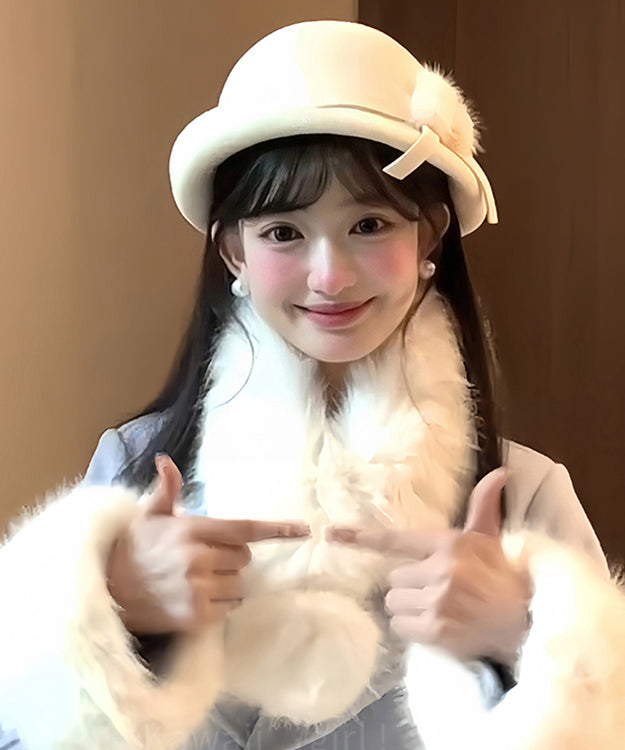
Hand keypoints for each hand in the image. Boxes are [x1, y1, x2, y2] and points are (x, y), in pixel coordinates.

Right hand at [106, 455, 309, 634]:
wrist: (109, 591)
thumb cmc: (136, 548)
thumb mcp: (150, 515)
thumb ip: (167, 489)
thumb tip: (166, 460)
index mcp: (191, 530)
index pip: (244, 529)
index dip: (277, 530)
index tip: (304, 530)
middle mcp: (197, 559)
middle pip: (245, 558)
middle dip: (232, 557)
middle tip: (206, 557)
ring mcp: (197, 590)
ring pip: (240, 585)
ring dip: (228, 582)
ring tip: (200, 579)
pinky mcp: (195, 618)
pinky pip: (228, 609)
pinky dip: (219, 604)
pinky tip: (196, 597)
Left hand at [327, 468, 531, 662]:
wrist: (527, 621)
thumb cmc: (504, 576)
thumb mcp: (492, 538)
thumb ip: (484, 505)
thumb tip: (500, 472)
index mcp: (449, 544)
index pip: (397, 540)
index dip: (362, 537)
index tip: (332, 534)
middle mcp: (441, 570)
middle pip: (394, 578)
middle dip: (410, 585)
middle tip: (436, 589)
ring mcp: (438, 601)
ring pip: (394, 602)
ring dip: (409, 607)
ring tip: (438, 607)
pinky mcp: (437, 631)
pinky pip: (401, 627)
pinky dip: (413, 628)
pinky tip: (436, 625)